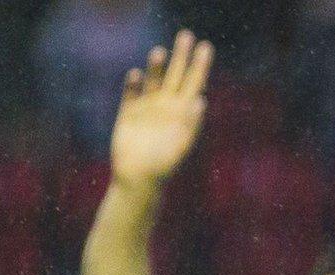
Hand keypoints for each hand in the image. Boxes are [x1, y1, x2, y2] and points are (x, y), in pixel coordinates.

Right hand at [109, 30, 212, 187]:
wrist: (139, 179)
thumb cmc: (164, 166)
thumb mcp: (180, 145)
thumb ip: (190, 123)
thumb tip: (201, 101)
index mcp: (184, 113)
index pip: (195, 83)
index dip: (200, 65)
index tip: (206, 46)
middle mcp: (167, 106)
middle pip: (176, 75)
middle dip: (181, 55)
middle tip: (186, 34)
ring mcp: (148, 107)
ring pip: (153, 80)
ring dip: (156, 66)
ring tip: (160, 51)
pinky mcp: (128, 113)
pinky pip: (131, 93)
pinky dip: (133, 83)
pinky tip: (136, 74)